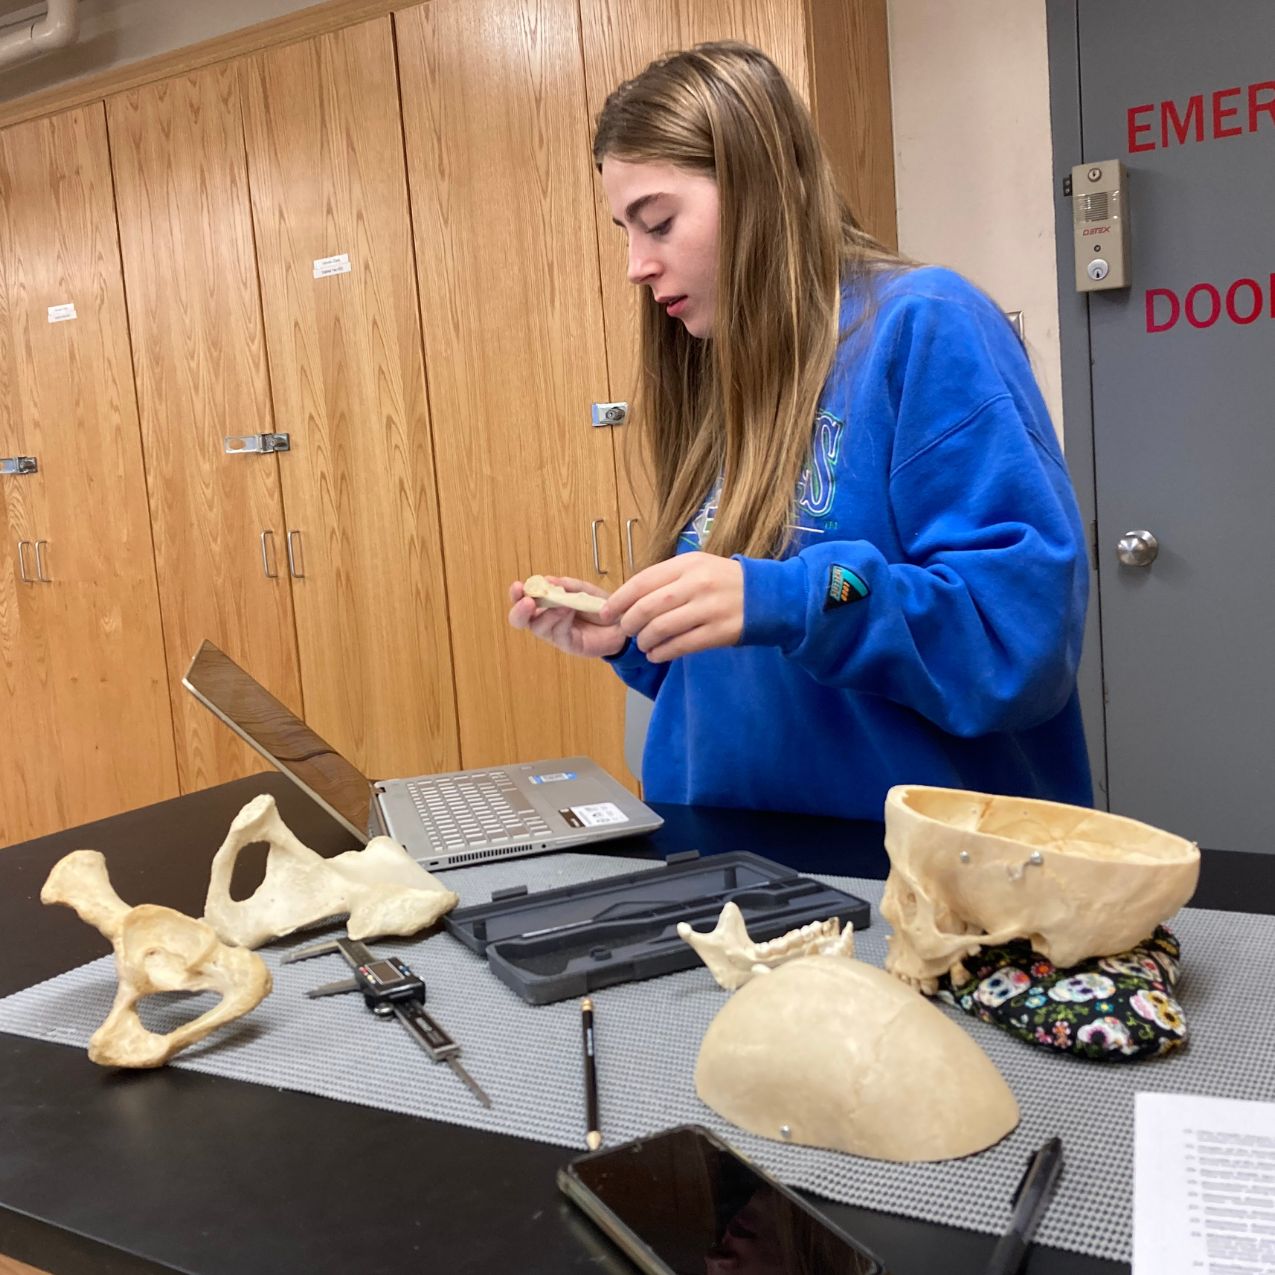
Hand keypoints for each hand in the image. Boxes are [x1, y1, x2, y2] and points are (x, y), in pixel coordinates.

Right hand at [507, 576, 627, 658]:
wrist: (623, 622)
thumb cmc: (600, 606)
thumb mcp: (584, 590)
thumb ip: (567, 586)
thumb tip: (548, 580)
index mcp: (546, 604)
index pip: (524, 600)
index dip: (517, 594)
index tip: (518, 586)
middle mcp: (546, 620)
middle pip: (521, 620)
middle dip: (519, 611)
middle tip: (527, 602)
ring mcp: (556, 633)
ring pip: (538, 627)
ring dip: (546, 613)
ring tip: (561, 604)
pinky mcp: (568, 644)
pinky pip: (558, 633)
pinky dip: (561, 620)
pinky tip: (568, 610)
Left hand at [600, 552, 742, 661]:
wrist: (770, 596)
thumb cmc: (726, 582)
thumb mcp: (698, 567)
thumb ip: (667, 579)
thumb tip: (630, 599)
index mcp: (688, 564)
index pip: (643, 581)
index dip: (619, 599)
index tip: (605, 613)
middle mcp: (696, 584)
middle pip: (648, 606)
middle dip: (630, 622)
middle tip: (626, 631)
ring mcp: (708, 608)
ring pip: (662, 627)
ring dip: (645, 640)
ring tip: (644, 645)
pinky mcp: (719, 632)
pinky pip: (681, 645)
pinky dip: (663, 652)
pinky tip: (657, 654)